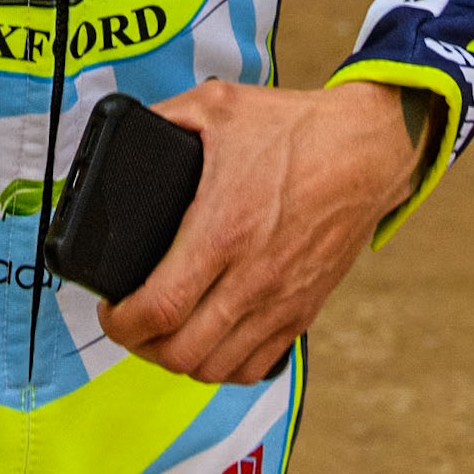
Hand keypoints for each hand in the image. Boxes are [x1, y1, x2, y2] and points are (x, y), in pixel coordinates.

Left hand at [98, 80, 436, 385]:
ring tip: (160, 334)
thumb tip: (124, 124)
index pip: (160, 307)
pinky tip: (207, 342)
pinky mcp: (303, 311)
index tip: (109, 311)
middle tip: (128, 322)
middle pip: (182, 352)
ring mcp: (280, 301)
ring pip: (216, 368)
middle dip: (141, 346)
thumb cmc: (292, 129)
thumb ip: (164, 115)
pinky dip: (222, 366)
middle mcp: (252, 277)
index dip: (122, 323)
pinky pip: (255, 366)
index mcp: (222, 230)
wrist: (364, 152)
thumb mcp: (216, 105)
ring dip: (178, 361)